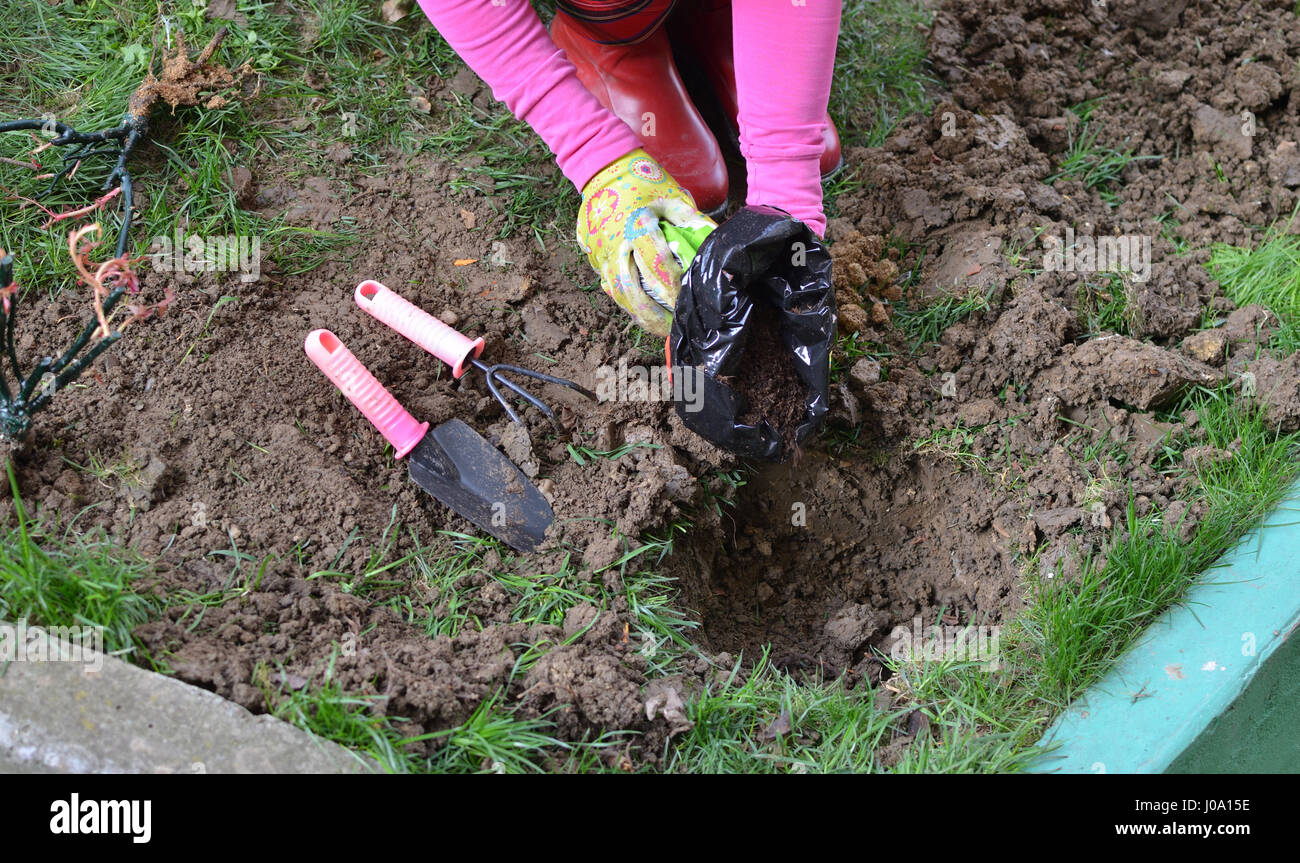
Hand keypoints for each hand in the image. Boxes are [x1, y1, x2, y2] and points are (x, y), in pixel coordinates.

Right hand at [576, 149, 715, 335]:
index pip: (657, 269)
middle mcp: (615, 245)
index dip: (675, 290)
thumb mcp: (675, 197)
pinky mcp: (592, 258)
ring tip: (661, 326)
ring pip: (618, 296)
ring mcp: (599, 254)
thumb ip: (694, 225)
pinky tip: (643, 310)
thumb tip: (718, 252)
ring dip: (640, 315)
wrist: (604, 168)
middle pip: (633, 293)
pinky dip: (627, 302)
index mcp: (637, 226)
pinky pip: (609, 286)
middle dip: (656, 316)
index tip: (689, 301)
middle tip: (676, 329)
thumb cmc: (645, 181)